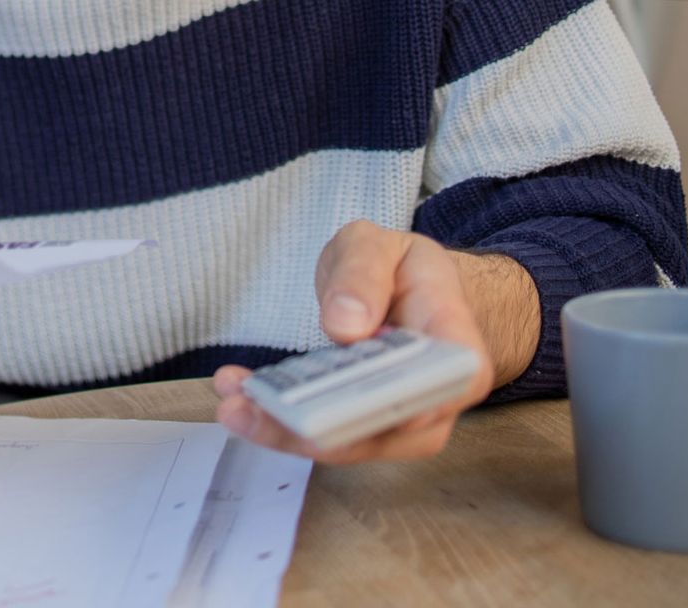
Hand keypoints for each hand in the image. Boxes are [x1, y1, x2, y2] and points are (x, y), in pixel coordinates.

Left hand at [213, 220, 520, 463]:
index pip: (450, 382)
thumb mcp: (378, 246)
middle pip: (385, 426)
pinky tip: (235, 399)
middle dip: (315, 425)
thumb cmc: (399, 271)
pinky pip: (324, 434)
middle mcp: (436, 396)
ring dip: (283, 429)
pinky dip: (277, 421)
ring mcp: (401, 422)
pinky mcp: (363, 428)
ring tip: (231, 403)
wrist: (406, 295)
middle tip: (247, 407)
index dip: (407, 403)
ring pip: (347, 442)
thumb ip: (362, 274)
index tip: (348, 404)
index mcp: (455, 341)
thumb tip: (346, 325)